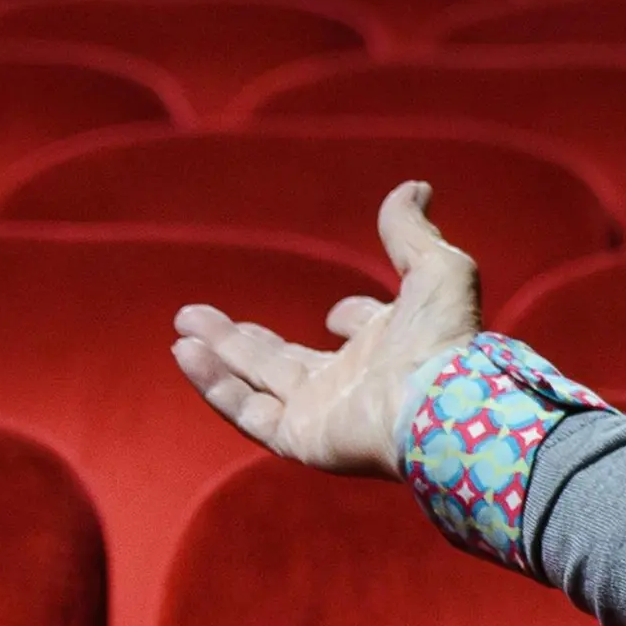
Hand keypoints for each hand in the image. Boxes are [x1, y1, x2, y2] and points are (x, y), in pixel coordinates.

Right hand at [169, 182, 484, 477]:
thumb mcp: (436, 270)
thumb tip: (415, 186)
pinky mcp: (300, 439)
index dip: (353, 317)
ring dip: (218, 356)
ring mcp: (323, 412)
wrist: (440, 408)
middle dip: (243, 338)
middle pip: (285, 358)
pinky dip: (213, 385)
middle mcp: (354, 380)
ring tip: (181, 329)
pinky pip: (246, 413)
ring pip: (256, 382)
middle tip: (197, 314)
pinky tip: (184, 352)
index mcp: (390, 344)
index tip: (343, 314)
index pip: (360, 330)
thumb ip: (412, 232)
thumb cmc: (444, 341)